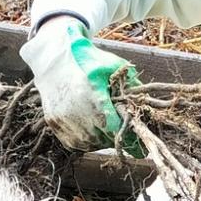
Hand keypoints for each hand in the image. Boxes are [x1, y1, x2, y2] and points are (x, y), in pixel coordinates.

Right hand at [19, 17, 136, 151]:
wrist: (53, 57)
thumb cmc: (87, 60)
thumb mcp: (113, 66)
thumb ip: (132, 85)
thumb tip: (147, 106)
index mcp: (93, 98)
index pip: (115, 129)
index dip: (128, 137)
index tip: (138, 144)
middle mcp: (76, 113)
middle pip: (103, 139)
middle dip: (115, 137)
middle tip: (123, 131)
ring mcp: (62, 120)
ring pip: (89, 144)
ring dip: (101, 140)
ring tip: (106, 127)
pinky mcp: (53, 123)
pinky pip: (74, 143)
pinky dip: (85, 140)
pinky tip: (91, 128)